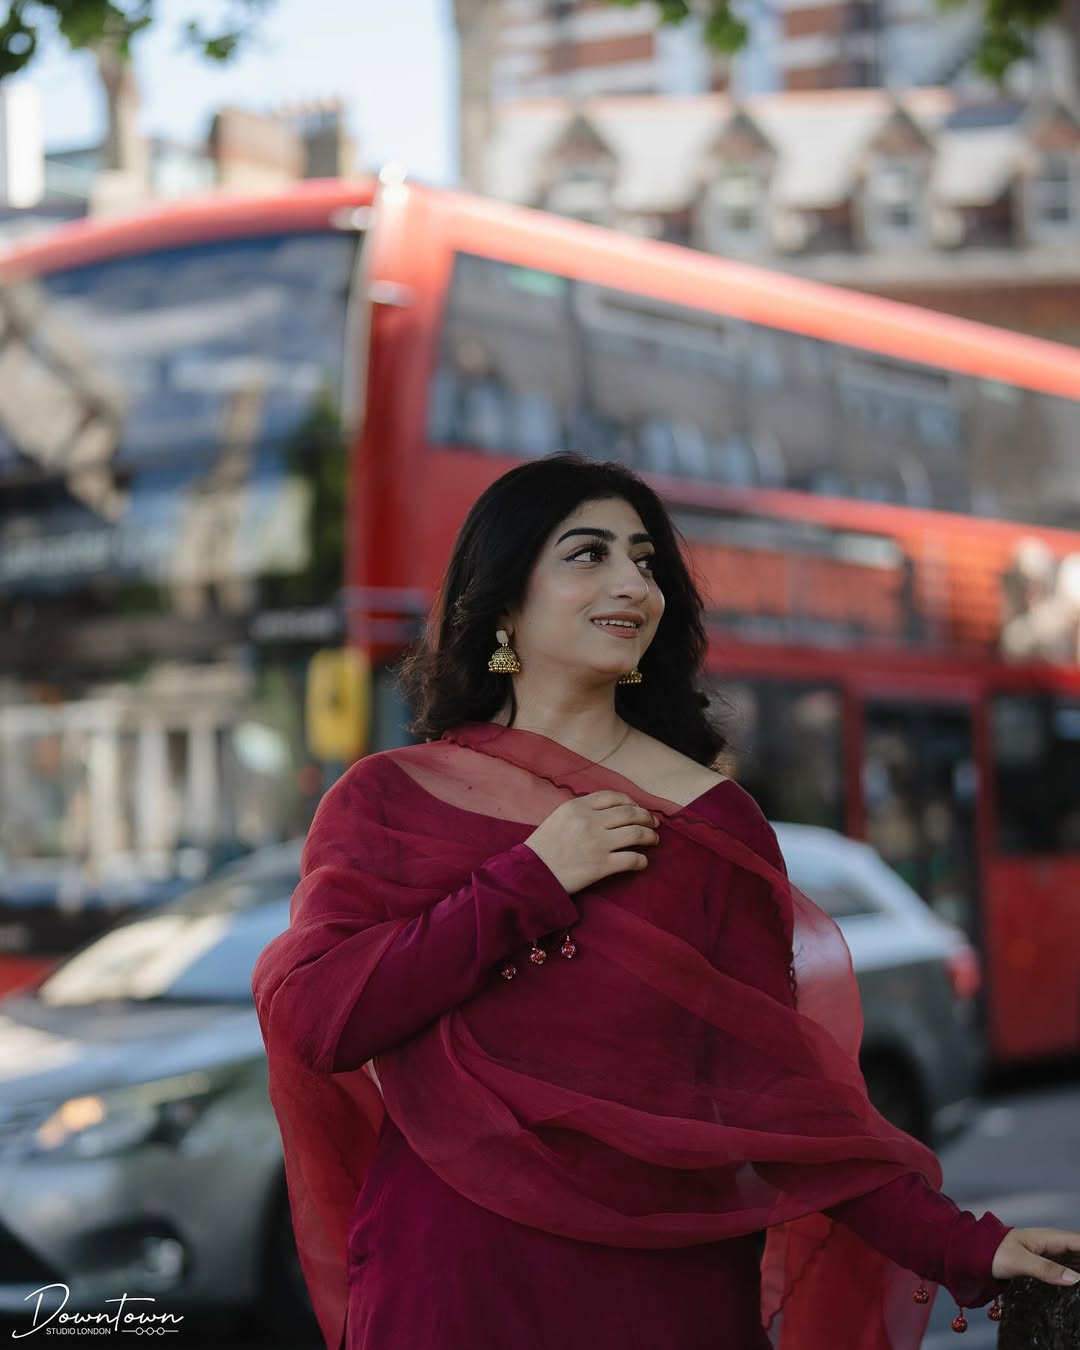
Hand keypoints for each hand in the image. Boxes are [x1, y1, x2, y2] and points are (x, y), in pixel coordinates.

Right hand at [523, 791, 659, 894]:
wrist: (531, 874)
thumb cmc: (542, 847)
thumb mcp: (558, 818)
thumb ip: (582, 810)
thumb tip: (609, 810)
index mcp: (577, 807)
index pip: (614, 797)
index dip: (631, 802)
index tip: (638, 809)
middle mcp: (590, 822)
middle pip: (630, 813)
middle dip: (646, 817)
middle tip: (653, 824)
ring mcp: (597, 844)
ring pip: (636, 833)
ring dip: (650, 836)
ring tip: (653, 840)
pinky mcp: (602, 866)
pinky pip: (632, 860)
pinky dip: (642, 861)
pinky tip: (643, 862)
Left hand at [990, 1227, 1079, 1284]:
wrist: (978, 1254)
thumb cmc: (995, 1252)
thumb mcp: (1020, 1261)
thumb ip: (1046, 1269)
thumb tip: (1074, 1278)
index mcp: (1051, 1238)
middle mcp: (1054, 1244)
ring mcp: (1052, 1254)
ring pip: (1076, 1260)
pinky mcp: (1047, 1264)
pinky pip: (1069, 1268)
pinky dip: (1075, 1275)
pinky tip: (1076, 1286)